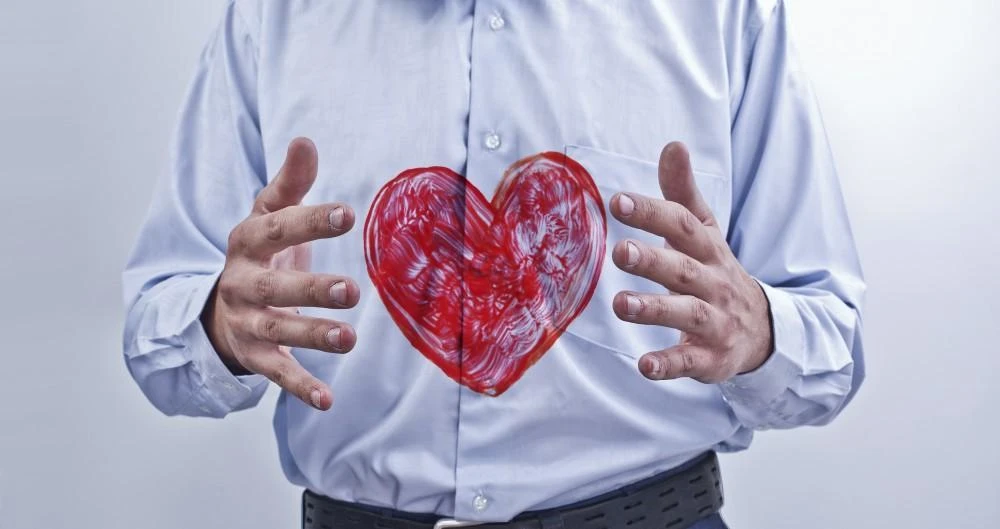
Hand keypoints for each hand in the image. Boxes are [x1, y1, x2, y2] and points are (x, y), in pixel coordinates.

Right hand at [201, 138, 359, 409]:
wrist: (215, 305)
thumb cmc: (257, 253)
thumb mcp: (266, 215)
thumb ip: (290, 184)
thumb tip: (305, 139)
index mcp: (247, 242)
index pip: (278, 228)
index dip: (310, 220)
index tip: (347, 214)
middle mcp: (242, 283)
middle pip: (275, 286)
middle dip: (311, 288)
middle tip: (352, 289)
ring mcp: (246, 322)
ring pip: (278, 331)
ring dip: (312, 336)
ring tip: (349, 339)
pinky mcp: (254, 355)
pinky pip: (277, 373)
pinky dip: (300, 387)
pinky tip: (328, 399)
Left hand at [609, 142, 773, 382]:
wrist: (763, 330)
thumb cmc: (716, 272)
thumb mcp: (705, 232)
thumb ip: (683, 193)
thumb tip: (673, 145)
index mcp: (708, 249)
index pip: (683, 225)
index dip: (652, 212)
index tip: (618, 201)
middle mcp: (713, 283)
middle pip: (683, 269)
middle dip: (652, 260)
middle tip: (619, 252)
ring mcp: (715, 322)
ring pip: (686, 314)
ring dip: (654, 310)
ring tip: (620, 305)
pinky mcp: (711, 358)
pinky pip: (690, 361)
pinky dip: (668, 364)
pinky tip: (643, 366)